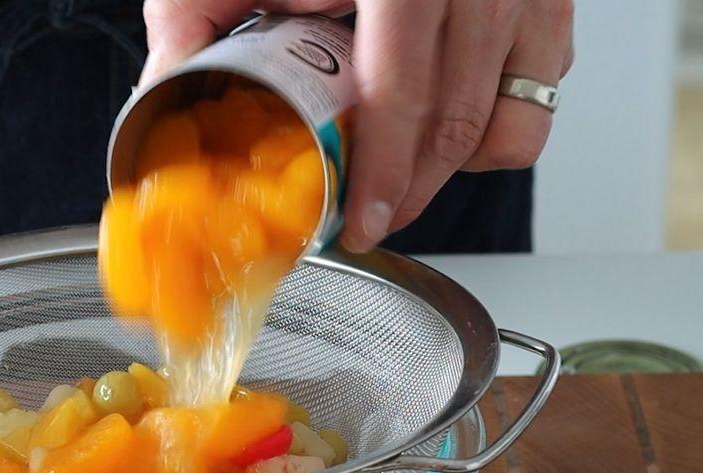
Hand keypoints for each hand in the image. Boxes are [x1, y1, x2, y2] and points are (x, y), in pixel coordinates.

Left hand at [141, 0, 573, 252]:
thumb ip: (193, 17)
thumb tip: (161, 93)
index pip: (401, 96)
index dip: (383, 175)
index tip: (362, 222)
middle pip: (456, 123)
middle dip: (411, 192)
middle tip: (371, 219)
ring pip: (511, 118)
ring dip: (454, 166)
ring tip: (405, 174)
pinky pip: (541, 88)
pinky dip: (498, 122)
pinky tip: (446, 120)